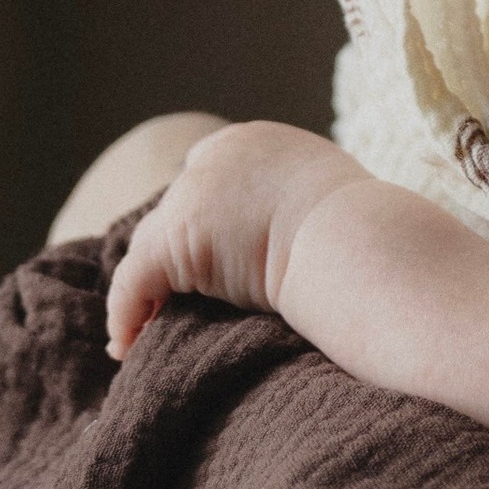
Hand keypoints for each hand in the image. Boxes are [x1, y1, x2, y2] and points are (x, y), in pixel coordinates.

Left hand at [106, 121, 365, 359]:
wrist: (355, 241)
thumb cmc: (363, 233)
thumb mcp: (333, 199)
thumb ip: (307, 204)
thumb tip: (320, 237)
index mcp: (256, 142)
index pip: (208, 171)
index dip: (204, 217)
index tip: (207, 255)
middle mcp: (216, 156)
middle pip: (177, 207)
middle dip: (174, 253)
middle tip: (171, 300)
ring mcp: (192, 192)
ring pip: (151, 246)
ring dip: (147, 289)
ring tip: (146, 329)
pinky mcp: (174, 237)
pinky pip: (134, 281)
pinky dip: (125, 314)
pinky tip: (126, 346)